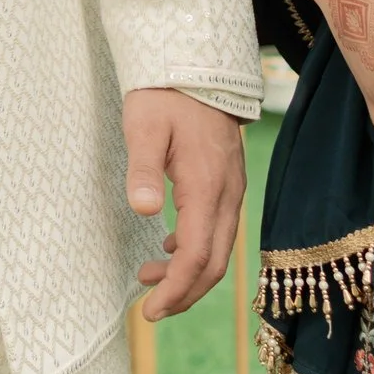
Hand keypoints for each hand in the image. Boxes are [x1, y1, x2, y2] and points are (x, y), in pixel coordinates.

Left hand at [122, 89, 248, 319]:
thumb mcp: (144, 126)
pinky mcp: (226, 183)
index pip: (198, 256)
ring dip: (188, 273)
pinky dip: (195, 250)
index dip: (176, 288)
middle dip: (184, 292)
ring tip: (149, 277)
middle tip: (150, 309)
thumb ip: (143, 169)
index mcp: (207, 186)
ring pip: (218, 249)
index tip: (151, 309)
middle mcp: (227, 194)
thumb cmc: (164, 94)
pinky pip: (217, 230)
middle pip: (214, 263)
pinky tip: (169, 248)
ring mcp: (231, 190)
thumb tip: (144, 211)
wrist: (195, 64)